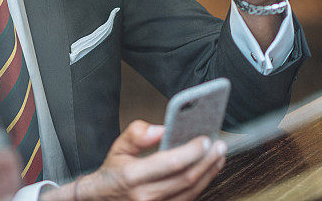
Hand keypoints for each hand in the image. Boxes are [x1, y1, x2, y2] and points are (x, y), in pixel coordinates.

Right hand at [43, 120, 225, 200]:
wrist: (102, 200)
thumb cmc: (113, 174)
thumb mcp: (117, 148)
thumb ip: (136, 135)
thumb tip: (160, 129)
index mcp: (132, 177)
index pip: (170, 163)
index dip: (191, 151)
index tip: (205, 139)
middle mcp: (146, 197)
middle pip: (186, 178)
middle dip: (207, 161)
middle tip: (220, 146)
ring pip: (192, 192)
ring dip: (209, 173)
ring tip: (218, 156)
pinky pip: (188, 200)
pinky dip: (201, 185)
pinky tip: (207, 172)